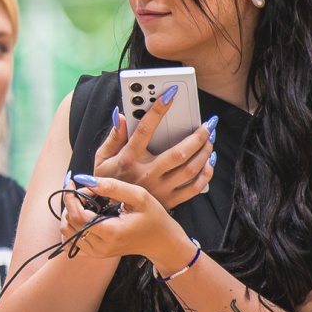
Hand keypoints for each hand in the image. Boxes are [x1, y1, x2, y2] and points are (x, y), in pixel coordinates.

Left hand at [62, 174, 196, 274]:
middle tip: (88, 192)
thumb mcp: (139, 196)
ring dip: (70, 214)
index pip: (76, 215)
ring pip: (67, 232)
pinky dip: (71, 228)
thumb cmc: (154, 217)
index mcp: (111, 232)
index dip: (71, 197)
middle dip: (72, 203)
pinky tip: (83, 217)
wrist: (162, 242)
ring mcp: (96, 253)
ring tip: (86, 204)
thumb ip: (111, 187)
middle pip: (69, 223)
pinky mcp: (95, 254)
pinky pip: (71, 242)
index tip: (74, 184)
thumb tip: (84, 180)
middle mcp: (101, 246)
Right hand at [92, 92, 215, 210]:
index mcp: (128, 160)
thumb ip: (113, 137)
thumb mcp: (101, 159)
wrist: (108, 216)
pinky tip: (209, 162)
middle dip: (197, 136)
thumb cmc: (107, 183)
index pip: (144, 130)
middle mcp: (146, 175)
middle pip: (178, 153)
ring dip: (204, 152)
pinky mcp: (169, 201)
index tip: (171, 94)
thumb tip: (121, 116)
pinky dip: (206, 174)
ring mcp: (159, 190)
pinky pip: (194, 188)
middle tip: (208, 124)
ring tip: (210, 139)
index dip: (157, 110)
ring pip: (190, 169)